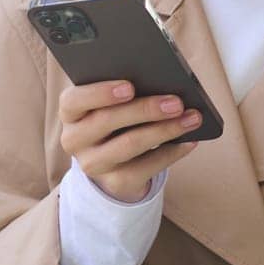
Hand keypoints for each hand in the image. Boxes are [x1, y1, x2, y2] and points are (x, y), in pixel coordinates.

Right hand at [58, 80, 199, 202]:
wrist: (114, 163)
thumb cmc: (117, 119)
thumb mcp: (113, 104)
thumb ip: (126, 91)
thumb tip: (162, 82)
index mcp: (71, 112)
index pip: (74, 100)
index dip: (100, 93)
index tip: (129, 87)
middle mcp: (75, 139)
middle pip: (107, 121)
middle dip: (145, 109)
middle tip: (176, 102)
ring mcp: (94, 164)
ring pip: (129, 145)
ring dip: (165, 130)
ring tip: (192, 118)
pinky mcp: (115, 182)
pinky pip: (147, 167)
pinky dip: (172, 152)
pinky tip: (190, 141)